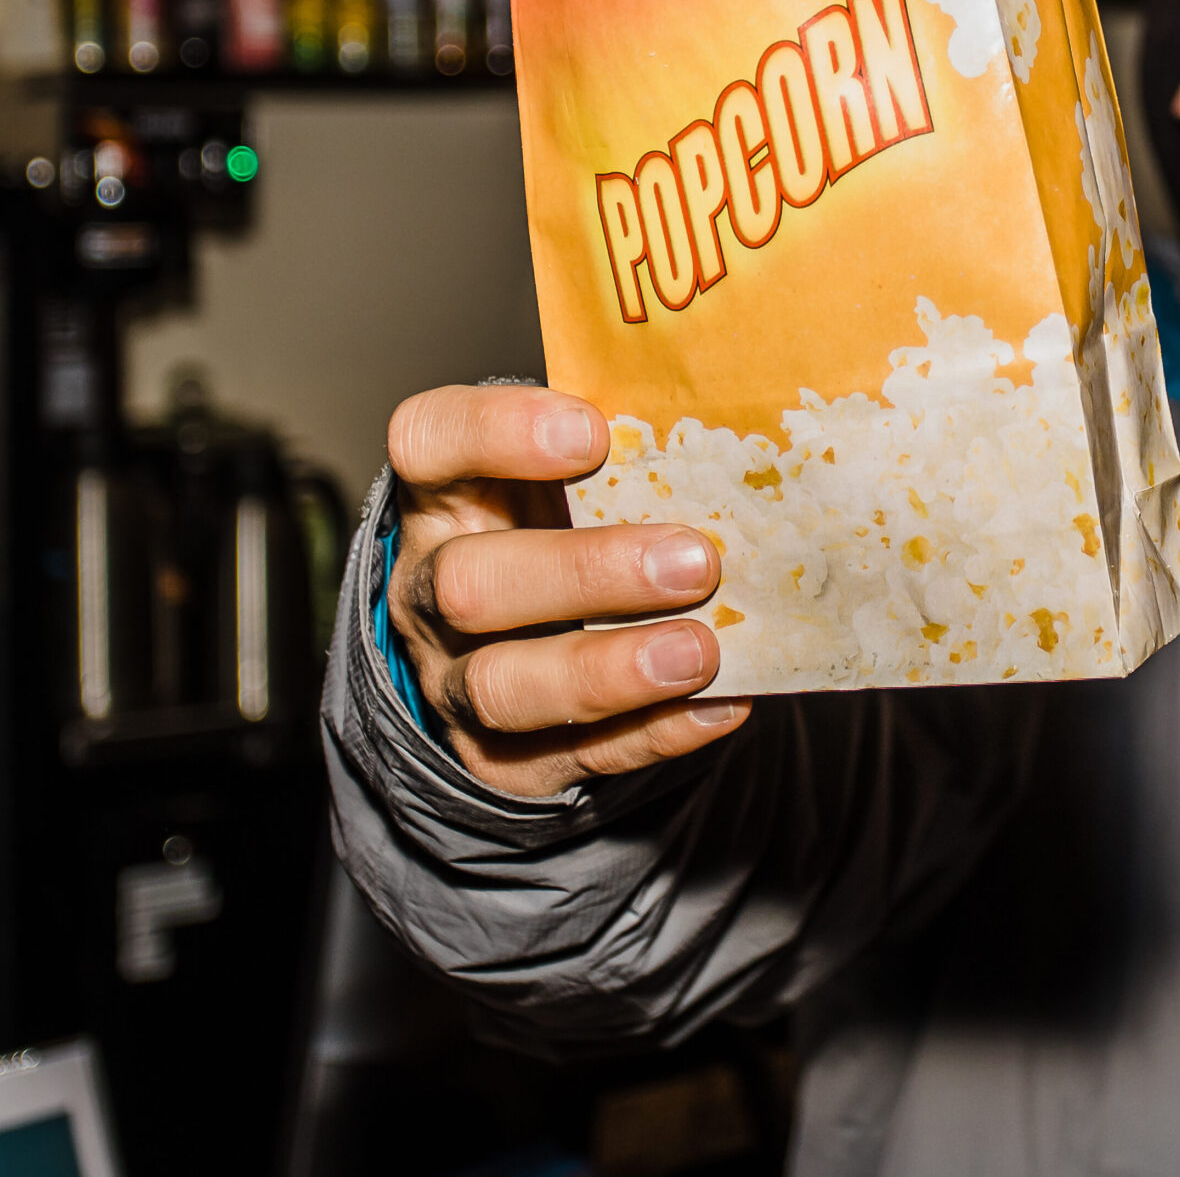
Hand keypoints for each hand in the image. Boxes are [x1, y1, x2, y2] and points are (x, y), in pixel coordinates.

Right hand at [383, 384, 748, 796]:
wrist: (535, 638)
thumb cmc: (576, 525)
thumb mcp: (584, 476)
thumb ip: (639, 448)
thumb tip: (749, 422)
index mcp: (447, 492)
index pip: (430, 442)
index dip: (498, 433)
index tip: (593, 433)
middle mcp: (433, 587)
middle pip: (471, 584)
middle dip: (585, 574)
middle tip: (692, 562)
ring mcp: (458, 678)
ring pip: (503, 686)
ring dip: (608, 671)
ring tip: (701, 652)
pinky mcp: (506, 758)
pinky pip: (572, 757)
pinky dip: (654, 733)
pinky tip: (723, 704)